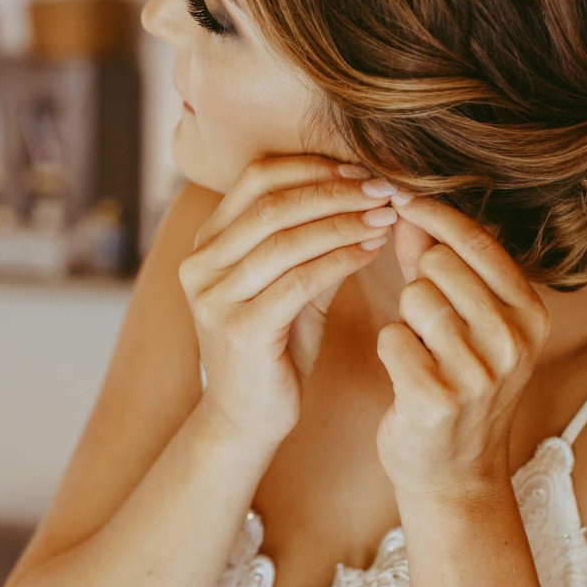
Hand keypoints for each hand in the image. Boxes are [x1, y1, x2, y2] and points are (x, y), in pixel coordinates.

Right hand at [178, 155, 398, 450]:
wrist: (247, 420)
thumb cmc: (274, 349)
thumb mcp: (292, 287)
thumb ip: (314, 243)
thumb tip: (364, 194)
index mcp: (207, 243)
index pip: (258, 177)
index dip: (314, 167)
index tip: (363, 171)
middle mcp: (201, 264)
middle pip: (273, 202)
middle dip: (335, 190)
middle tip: (384, 190)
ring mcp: (214, 298)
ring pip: (285, 239)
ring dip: (344, 222)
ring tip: (385, 217)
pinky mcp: (239, 331)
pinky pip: (298, 281)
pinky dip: (340, 260)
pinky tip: (371, 252)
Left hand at [375, 194, 551, 501]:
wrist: (456, 473)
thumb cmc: (460, 384)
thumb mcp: (467, 321)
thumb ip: (437, 261)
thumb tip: (407, 208)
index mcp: (531, 313)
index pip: (476, 241)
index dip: (433, 213)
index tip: (401, 197)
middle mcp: (513, 340)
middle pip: (438, 266)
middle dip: (421, 285)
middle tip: (431, 326)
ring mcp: (479, 372)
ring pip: (414, 299)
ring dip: (406, 321)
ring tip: (424, 353)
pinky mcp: (438, 398)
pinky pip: (391, 338)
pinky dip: (390, 351)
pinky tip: (409, 376)